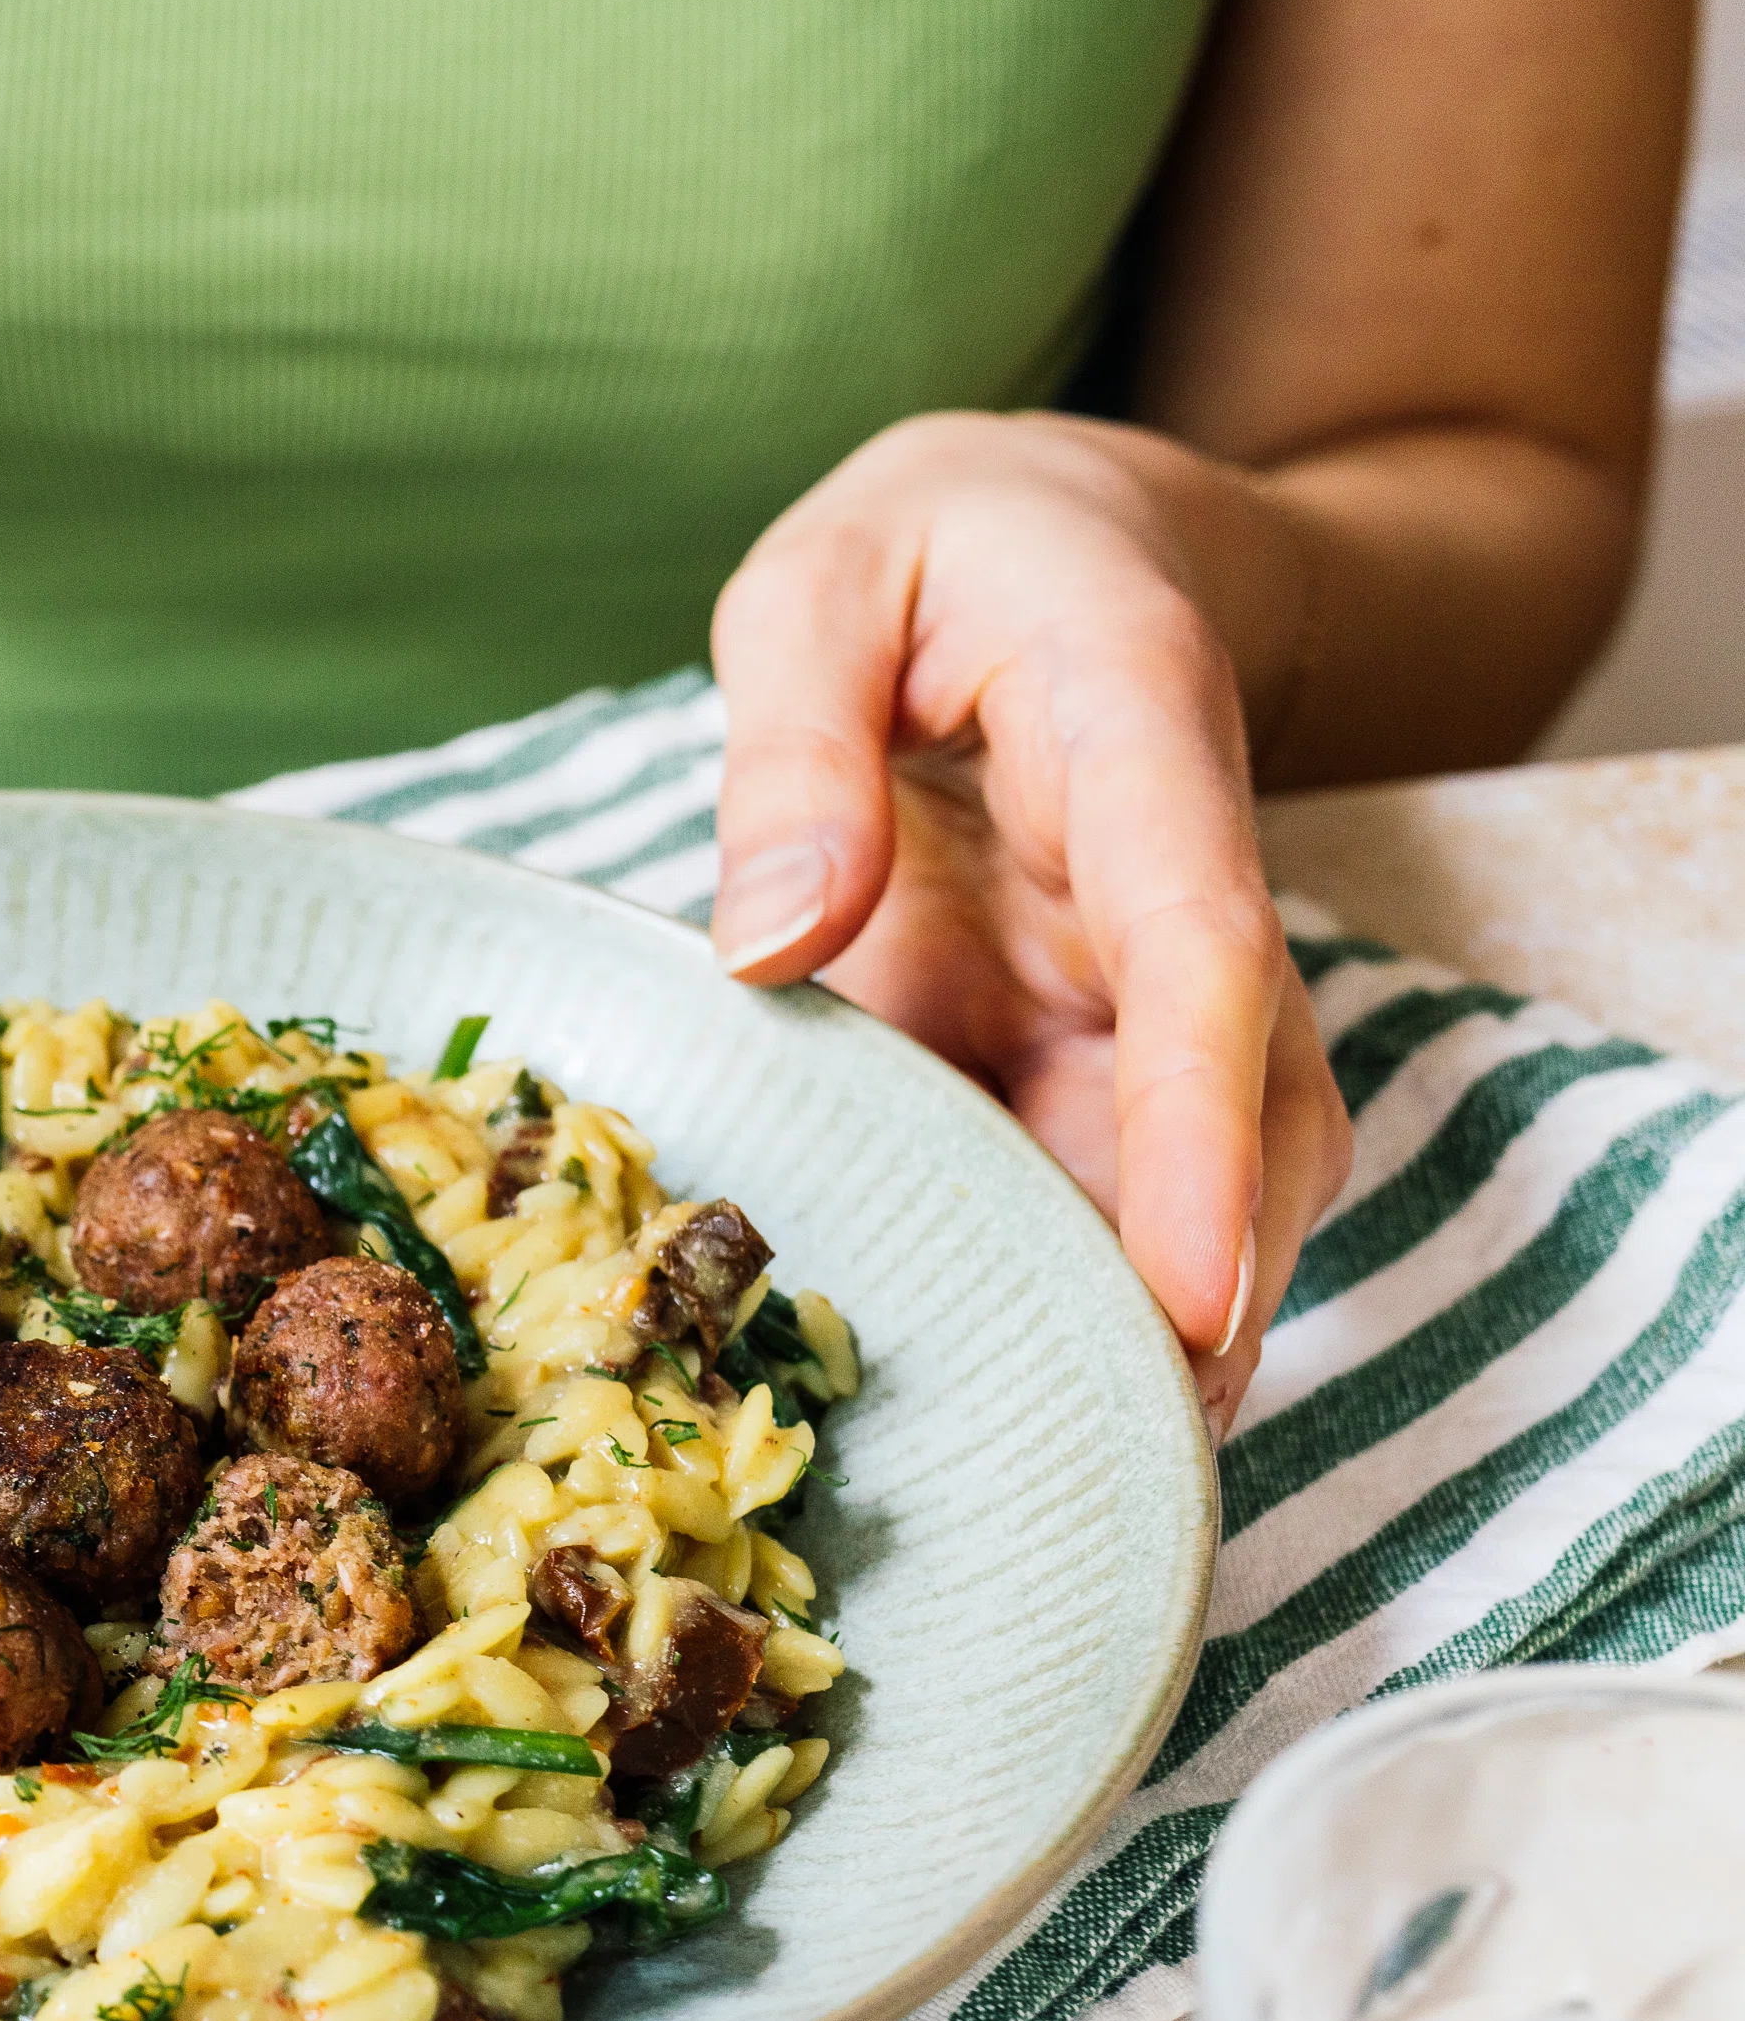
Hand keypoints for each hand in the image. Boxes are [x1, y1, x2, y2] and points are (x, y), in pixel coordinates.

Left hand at [709, 411, 1354, 1435]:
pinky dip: (1067, 1284)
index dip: (1201, 1140)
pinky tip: (985, 1393)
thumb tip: (775, 939)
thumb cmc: (929, 548)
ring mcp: (1145, 974)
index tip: (1194, 1296)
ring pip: (1206, 1173)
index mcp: (1136, 741)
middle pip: (1244, 1112)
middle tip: (1117, 1474)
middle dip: (1206, 1297)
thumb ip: (791, 740)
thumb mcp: (821, 582)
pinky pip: (1103, 1175)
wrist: (1039, 536)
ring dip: (1150, 1321)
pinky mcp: (1094, 1035)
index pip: (1205, 957)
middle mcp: (1176, 882)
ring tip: (1058, 1484)